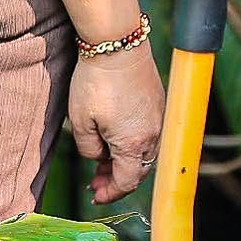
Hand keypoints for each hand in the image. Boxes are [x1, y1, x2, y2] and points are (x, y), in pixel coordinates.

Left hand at [67, 45, 164, 203]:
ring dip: (124, 161)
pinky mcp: (158, 104)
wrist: (117, 44)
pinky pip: (148, 134)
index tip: (96, 196)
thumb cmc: (96, 82)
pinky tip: (114, 137)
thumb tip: (98, 158)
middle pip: (138, 170)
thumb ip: (88, 148)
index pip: (127, 182)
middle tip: (95, 181)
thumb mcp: (81, 121)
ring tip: (101, 160)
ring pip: (144, 152)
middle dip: (117, 179)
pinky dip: (132, 143)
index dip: (111, 193)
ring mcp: (159, 118)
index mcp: (134, 144)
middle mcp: (153, 135)